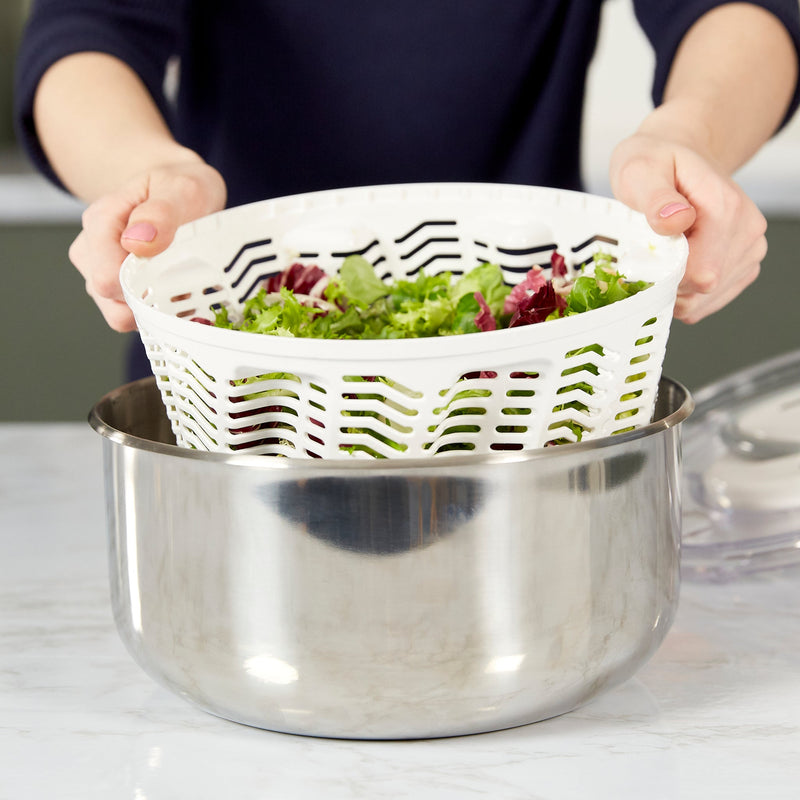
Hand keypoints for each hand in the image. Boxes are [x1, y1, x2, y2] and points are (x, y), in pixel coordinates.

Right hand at [69, 159, 226, 330]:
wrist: (178, 190)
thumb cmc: (179, 188)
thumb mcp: (183, 189)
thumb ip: (161, 213)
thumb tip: (137, 241)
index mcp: (101, 221)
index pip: (107, 277)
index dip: (144, 288)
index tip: (177, 277)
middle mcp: (91, 249)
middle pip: (111, 300)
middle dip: (152, 300)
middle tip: (185, 279)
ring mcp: (98, 270)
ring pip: (119, 313)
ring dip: (154, 307)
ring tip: (179, 280)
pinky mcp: (112, 288)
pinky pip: (131, 315)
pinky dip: (155, 310)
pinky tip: (174, 289)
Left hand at [609, 132, 766, 323]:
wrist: (676, 156)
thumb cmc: (656, 164)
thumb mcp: (641, 172)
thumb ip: (656, 198)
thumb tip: (676, 220)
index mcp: (725, 208)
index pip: (700, 273)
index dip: (665, 277)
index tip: (645, 259)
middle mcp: (747, 230)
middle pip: (703, 290)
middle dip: (668, 283)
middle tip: (649, 254)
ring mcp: (749, 249)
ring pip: (705, 301)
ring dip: (675, 291)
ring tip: (662, 257)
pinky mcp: (743, 266)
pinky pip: (709, 301)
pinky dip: (685, 295)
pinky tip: (674, 269)